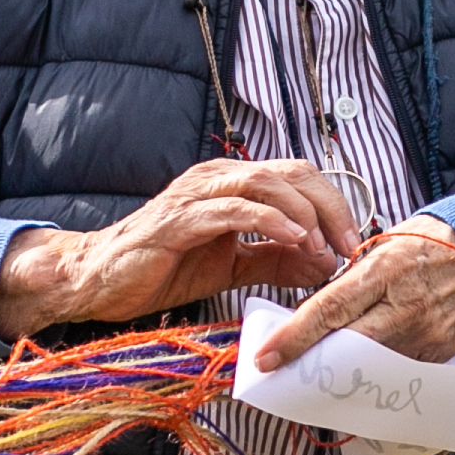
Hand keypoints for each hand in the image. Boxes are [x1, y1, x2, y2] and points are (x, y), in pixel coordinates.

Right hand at [0, 158, 364, 341]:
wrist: (100, 281)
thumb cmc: (164, 268)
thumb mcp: (234, 266)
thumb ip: (277, 261)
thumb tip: (324, 265)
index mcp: (233, 184)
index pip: (297, 177)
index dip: (333, 205)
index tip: (354, 243)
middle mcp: (218, 178)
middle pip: (291, 173)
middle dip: (329, 206)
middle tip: (349, 244)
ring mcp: (197, 194)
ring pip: (266, 184)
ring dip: (304, 214)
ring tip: (324, 246)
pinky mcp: (179, 219)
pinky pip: (234, 210)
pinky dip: (270, 222)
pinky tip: (294, 242)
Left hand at [254, 222, 454, 372]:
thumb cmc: (435, 242)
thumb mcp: (387, 245)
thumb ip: (353, 278)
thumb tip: (318, 310)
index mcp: (385, 271)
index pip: (328, 310)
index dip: (293, 338)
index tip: (266, 357)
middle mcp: (404, 307)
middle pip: (344, 347)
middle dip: (309, 362)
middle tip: (283, 371)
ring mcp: (424, 335)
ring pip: (368, 365)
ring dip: (340, 368)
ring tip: (319, 366)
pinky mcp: (439, 353)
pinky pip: (395, 368)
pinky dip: (374, 368)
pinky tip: (361, 364)